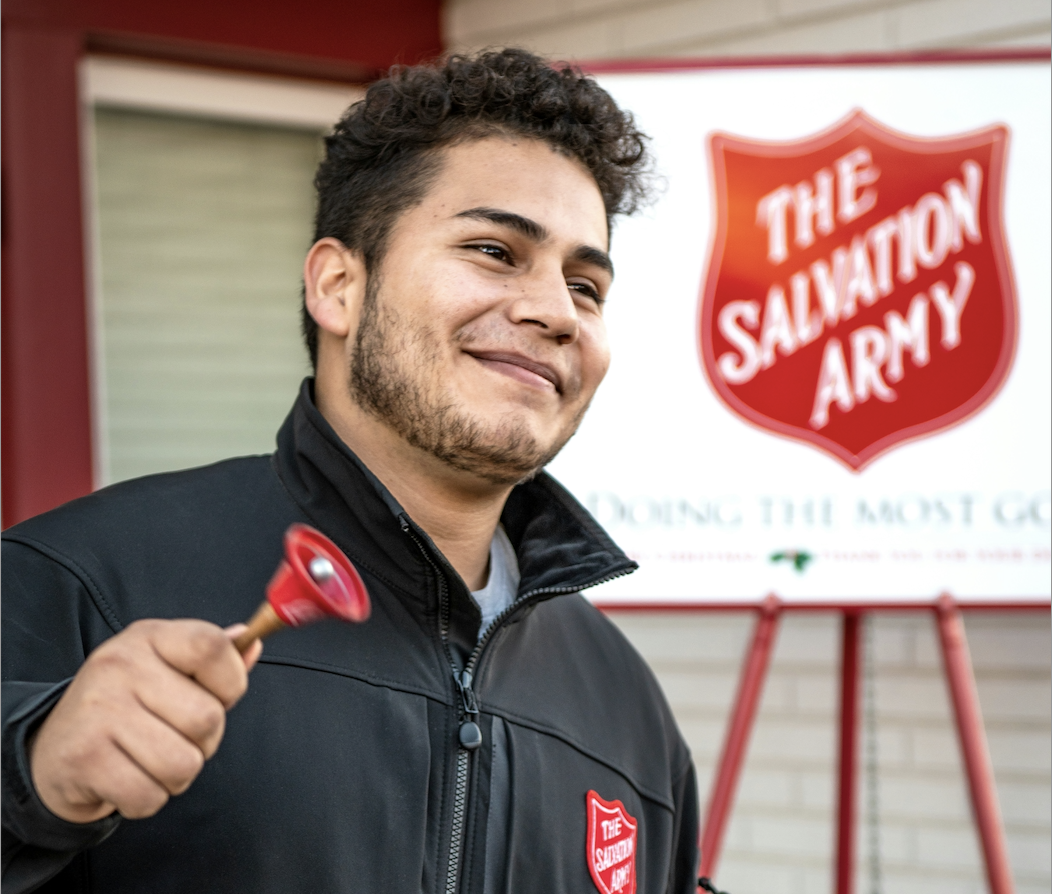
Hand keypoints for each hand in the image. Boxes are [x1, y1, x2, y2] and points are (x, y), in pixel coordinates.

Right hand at [29, 619, 261, 822]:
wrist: (54, 748)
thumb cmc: (128, 705)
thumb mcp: (168, 668)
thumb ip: (214, 658)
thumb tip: (252, 640)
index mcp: (149, 636)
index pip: (213, 647)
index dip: (231, 681)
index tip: (219, 696)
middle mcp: (120, 666)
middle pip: (207, 718)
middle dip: (204, 741)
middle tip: (174, 736)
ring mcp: (100, 711)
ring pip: (184, 763)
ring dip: (177, 775)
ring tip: (150, 758)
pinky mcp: (85, 758)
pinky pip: (150, 795)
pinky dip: (148, 798)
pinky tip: (127, 778)